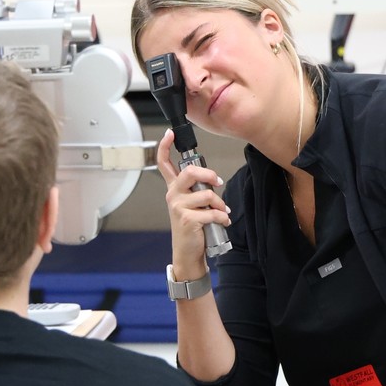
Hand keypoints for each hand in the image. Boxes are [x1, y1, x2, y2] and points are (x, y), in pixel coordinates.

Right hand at [155, 129, 229, 272]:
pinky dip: (222, 217)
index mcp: (173, 189)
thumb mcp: (192, 205)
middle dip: (208, 175)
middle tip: (218, 182)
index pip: (163, 164)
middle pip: (189, 172)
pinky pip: (212, 212)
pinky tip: (222, 222)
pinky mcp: (187, 219)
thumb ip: (198, 190)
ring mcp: (178, 207)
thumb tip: (214, 181)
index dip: (165, 147)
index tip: (169, 133)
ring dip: (220, 204)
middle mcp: (172, 195)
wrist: (188, 252)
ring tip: (221, 212)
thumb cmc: (193, 227)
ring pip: (206, 194)